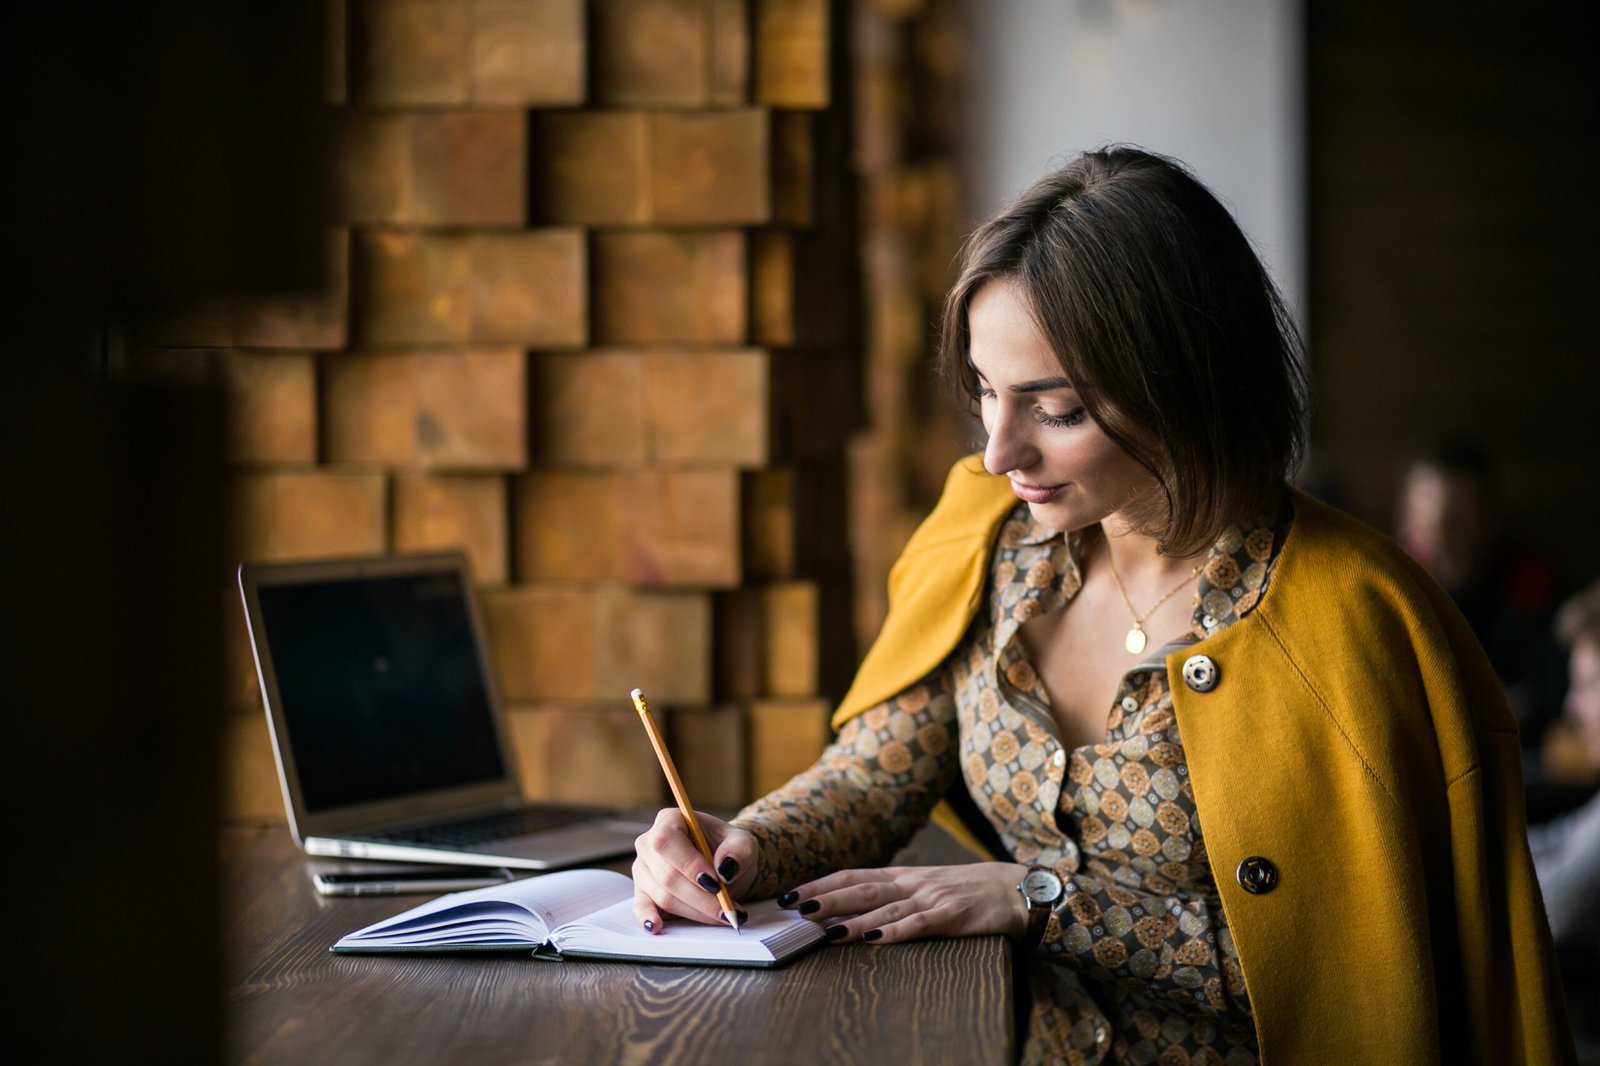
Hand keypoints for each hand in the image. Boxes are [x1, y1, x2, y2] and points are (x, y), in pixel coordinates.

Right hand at [631, 807, 758, 932]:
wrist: (723, 864)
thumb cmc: (728, 849)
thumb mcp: (743, 842)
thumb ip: (738, 851)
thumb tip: (725, 868)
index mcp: (669, 820)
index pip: (667, 841)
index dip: (689, 865)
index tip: (716, 884)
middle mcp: (649, 843)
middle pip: (667, 875)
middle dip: (700, 897)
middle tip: (726, 909)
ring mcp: (644, 869)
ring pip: (663, 896)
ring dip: (694, 911)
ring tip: (722, 915)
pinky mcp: (643, 892)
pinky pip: (641, 907)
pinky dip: (648, 918)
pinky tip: (657, 926)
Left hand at [781, 863, 1030, 943]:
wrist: (1015, 889)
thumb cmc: (967, 890)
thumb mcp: (926, 887)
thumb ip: (894, 895)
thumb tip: (852, 907)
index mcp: (904, 876)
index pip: (854, 876)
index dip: (822, 884)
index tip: (792, 894)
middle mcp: (913, 883)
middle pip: (861, 890)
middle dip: (826, 899)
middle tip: (794, 908)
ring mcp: (932, 898)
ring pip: (885, 909)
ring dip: (853, 920)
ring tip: (825, 930)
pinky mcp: (952, 915)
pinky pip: (919, 925)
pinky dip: (895, 932)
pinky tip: (875, 940)